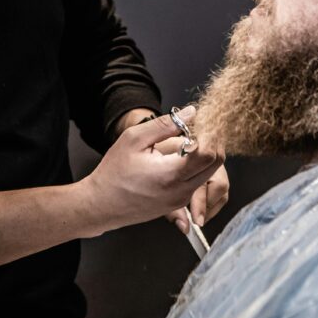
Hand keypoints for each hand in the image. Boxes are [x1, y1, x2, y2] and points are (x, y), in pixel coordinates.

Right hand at [79, 106, 224, 234]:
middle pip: (216, 164)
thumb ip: (165, 125)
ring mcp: (181, 200)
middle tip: (197, 129)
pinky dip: (196, 168)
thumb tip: (191, 112)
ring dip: (205, 156)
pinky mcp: (178, 205)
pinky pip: (197, 183)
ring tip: (184, 143)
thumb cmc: (113, 172)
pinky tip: (178, 158)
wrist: (101, 205)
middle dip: (212, 143)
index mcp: (171, 174)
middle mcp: (181, 191)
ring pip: (209, 174)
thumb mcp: (134, 139)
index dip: (209, 134)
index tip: (201, 122)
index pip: (209, 153)